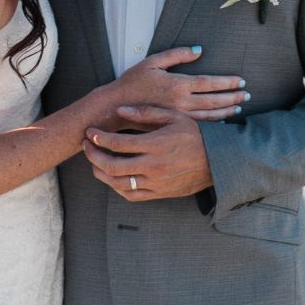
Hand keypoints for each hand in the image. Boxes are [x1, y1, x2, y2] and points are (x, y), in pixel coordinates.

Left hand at [81, 105, 213, 201]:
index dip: (98, 138)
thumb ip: (146, 112)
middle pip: (111, 165)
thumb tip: (121, 110)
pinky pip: (131, 195)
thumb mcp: (174, 116)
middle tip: (87, 146)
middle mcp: (153, 166)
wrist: (218, 161)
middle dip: (93, 155)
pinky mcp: (159, 193)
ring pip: (117, 183)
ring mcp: (155, 183)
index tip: (90, 132)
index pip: (117, 143)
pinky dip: (116, 187)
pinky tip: (111, 177)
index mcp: (155, 144)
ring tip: (94, 162)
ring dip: (100, 172)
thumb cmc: (196, 135)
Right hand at [102, 46, 247, 122]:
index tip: (241, 81)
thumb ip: (177, 55)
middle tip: (247, 95)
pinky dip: (213, 124)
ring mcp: (178, 117)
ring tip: (239, 107)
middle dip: (233, 97)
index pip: (210, 83)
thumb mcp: (153, 62)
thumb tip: (199, 50)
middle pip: (214, 100)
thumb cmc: (132, 83)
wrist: (115, 107)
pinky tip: (221, 121)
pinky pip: (198, 126)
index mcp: (178, 85)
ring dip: (226, 111)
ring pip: (210, 115)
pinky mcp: (173, 126)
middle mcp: (181, 102)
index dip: (228, 83)